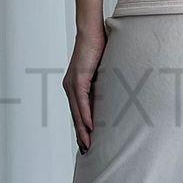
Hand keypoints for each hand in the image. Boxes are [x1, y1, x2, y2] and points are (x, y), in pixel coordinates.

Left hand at [64, 22, 106, 152]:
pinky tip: (89, 126)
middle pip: (75, 116)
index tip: (86, 143)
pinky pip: (82, 101)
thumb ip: (102, 85)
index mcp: (75, 86)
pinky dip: (85, 114)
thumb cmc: (98, 48)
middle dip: (80, 135)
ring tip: (88, 144)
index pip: (77, 112)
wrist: (92, 31)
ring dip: (82, 130)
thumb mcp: (101, 72)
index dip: (81, 129)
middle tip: (86, 151)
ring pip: (77, 112)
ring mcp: (72, 83)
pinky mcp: (78, 78)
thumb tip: (112, 96)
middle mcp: (70, 87)